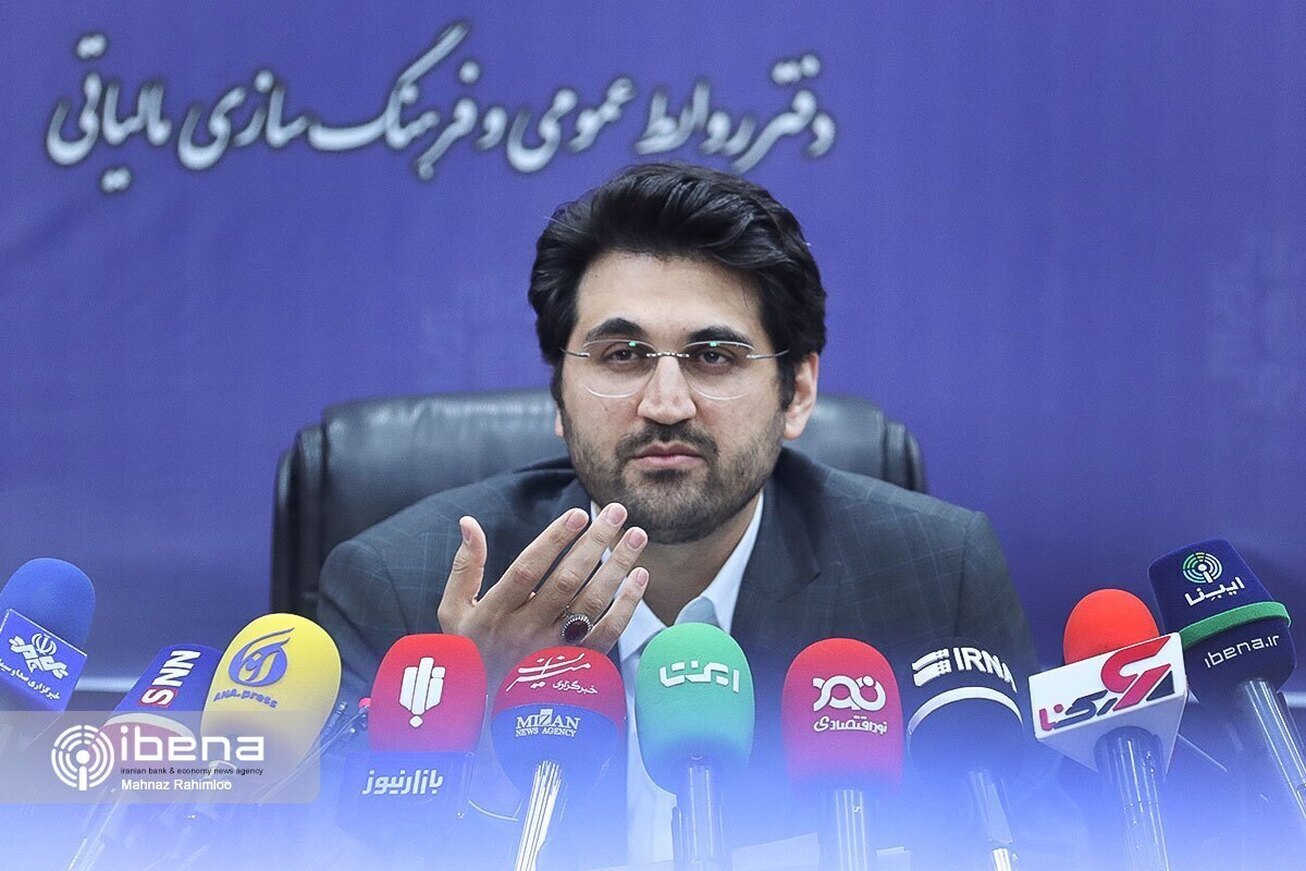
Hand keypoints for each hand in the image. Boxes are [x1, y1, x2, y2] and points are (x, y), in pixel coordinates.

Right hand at [437, 503, 648, 685]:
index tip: (578, 514)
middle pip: (566, 581)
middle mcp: (524, 632)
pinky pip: (609, 633)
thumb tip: (468, 522)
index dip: (553, 541)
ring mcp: (553, 651)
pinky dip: (627, 605)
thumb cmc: (472, 651)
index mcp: (493, 614)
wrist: (487, 713)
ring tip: (636, 535)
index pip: (527, 570)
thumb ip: (466, 566)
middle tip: (616, 511)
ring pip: (592, 603)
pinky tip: (640, 577)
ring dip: (618, 566)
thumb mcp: (455, 611)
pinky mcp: (577, 666)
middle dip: (594, 543)